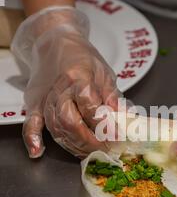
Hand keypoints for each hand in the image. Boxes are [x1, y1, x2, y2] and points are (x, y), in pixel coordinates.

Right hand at [12, 6, 120, 158]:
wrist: (56, 42)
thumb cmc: (83, 58)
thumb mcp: (105, 74)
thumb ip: (113, 99)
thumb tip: (125, 122)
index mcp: (79, 78)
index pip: (90, 105)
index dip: (103, 124)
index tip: (116, 136)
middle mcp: (60, 90)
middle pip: (70, 121)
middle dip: (89, 141)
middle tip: (106, 149)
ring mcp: (46, 99)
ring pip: (56, 127)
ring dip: (74, 145)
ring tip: (90, 153)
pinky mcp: (35, 105)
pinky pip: (31, 123)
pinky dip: (33, 139)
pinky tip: (38, 151)